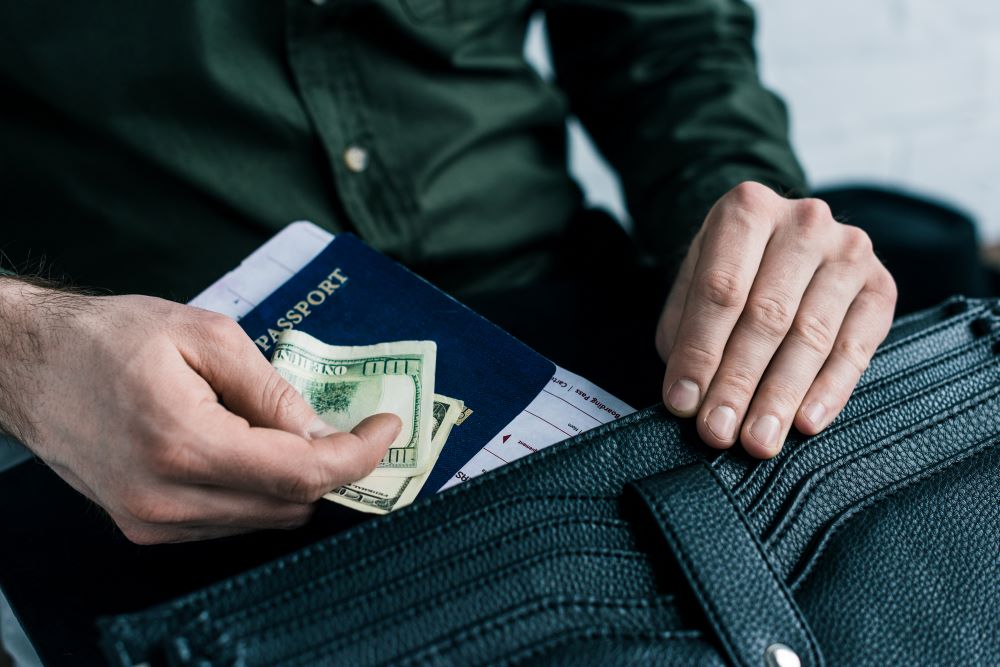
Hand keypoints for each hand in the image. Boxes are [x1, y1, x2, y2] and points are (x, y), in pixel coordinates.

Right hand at [0, 280, 399, 543]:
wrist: (28, 365)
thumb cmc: (110, 336)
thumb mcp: (204, 334)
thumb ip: (269, 388)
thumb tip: (320, 431)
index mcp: (182, 442)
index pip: (299, 474)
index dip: (356, 455)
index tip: (386, 428)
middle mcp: (166, 498)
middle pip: (289, 503)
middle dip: (327, 464)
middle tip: (340, 421)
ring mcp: (152, 521)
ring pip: (263, 518)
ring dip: (292, 478)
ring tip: (277, 425)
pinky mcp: (145, 527)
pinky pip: (229, 521)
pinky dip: (256, 489)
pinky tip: (244, 446)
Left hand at [655, 182, 896, 457]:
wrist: (781, 237)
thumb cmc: (730, 269)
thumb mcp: (694, 283)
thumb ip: (686, 331)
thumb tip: (688, 395)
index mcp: (746, 209)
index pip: (720, 290)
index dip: (700, 352)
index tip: (684, 402)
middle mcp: (803, 221)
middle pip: (767, 315)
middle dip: (739, 382)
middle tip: (719, 431)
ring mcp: (849, 250)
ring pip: (811, 334)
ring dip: (781, 395)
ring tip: (759, 439)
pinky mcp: (881, 284)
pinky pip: (856, 346)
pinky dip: (829, 389)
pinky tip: (806, 421)